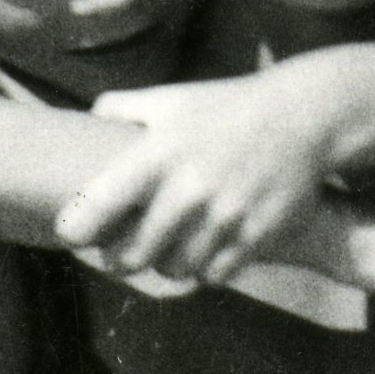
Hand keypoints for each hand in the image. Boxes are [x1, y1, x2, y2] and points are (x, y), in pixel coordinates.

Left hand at [63, 76, 344, 288]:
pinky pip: (215, 274)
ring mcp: (225, 214)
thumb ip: (124, 106)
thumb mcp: (173, 98)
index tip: (70, 234)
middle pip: (133, 254)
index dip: (76, 228)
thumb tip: (89, 116)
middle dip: (120, 260)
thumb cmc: (228, 107)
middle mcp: (189, 187)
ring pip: (175, 270)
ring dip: (166, 267)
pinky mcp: (257, 234)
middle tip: (120, 257)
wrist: (304, 115)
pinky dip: (205, 270)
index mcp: (158, 152)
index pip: (99, 204)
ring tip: (165, 255)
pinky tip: (204, 254)